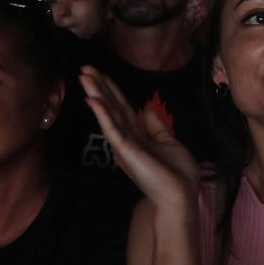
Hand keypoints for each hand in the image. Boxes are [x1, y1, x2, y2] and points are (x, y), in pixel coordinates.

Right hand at [79, 66, 197, 208]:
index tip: (99, 73)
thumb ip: (156, 127)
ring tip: (84, 76)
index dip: (111, 90)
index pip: (121, 107)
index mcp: (137, 136)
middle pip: (111, 107)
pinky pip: (111, 129)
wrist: (179, 196)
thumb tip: (147, 109)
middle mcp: (127, 138)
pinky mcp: (126, 151)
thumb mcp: (169, 143)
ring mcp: (124, 145)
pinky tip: (93, 100)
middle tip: (84, 68)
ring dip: (96, 94)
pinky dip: (102, 114)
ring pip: (108, 114)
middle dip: (98, 87)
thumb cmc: (177, 174)